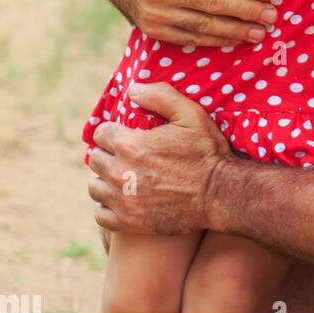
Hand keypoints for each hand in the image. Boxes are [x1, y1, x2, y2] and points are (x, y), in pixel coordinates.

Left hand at [87, 83, 230, 236]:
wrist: (219, 195)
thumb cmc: (206, 152)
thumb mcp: (190, 114)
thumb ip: (160, 96)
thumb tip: (133, 89)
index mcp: (130, 145)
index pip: (100, 133)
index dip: (112, 132)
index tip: (124, 135)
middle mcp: (119, 173)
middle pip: (95, 160)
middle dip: (109, 155)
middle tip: (127, 156)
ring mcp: (122, 201)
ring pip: (94, 188)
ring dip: (105, 180)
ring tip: (123, 178)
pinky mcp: (128, 223)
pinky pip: (100, 214)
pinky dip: (108, 207)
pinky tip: (123, 199)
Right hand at [96, 0, 278, 46]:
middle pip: (215, 3)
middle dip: (247, 10)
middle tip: (273, 14)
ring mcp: (157, 13)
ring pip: (204, 25)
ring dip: (236, 30)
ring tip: (261, 31)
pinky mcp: (153, 29)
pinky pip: (189, 38)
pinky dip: (215, 40)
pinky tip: (235, 38)